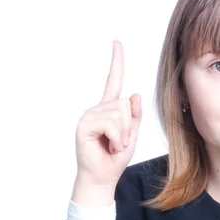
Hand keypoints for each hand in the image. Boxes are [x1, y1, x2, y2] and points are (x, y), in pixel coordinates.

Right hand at [74, 40, 142, 186]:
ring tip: (114, 145)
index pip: (113, 81)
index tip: (117, 42)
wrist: (103, 177)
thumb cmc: (115, 157)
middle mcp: (98, 108)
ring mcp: (89, 115)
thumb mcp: (133, 135)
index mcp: (109, 108)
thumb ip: (135, 116)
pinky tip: (110, 146)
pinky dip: (117, 138)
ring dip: (124, 134)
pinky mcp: (84, 124)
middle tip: (121, 142)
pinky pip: (111, 123)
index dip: (116, 62)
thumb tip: (134, 94)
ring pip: (119, 113)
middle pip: (124, 104)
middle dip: (129, 126)